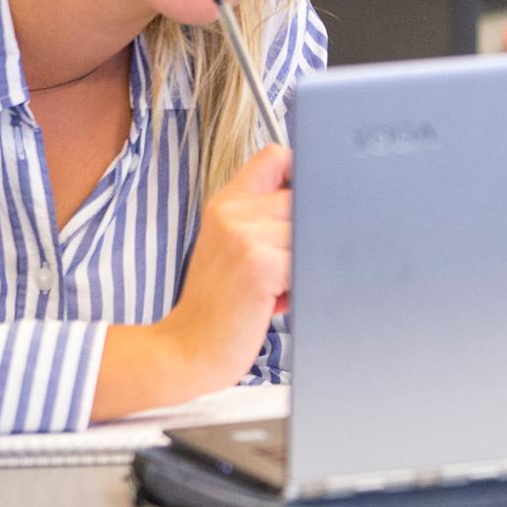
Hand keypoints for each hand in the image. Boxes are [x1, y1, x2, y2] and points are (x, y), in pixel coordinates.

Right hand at [160, 143, 293, 382]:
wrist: (186, 350)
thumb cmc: (219, 305)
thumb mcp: (232, 249)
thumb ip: (264, 219)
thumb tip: (319, 203)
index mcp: (227, 203)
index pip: (276, 156)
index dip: (300, 174)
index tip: (302, 207)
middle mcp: (233, 212)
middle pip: (303, 199)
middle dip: (306, 236)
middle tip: (280, 271)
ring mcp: (245, 236)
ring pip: (309, 232)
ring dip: (303, 265)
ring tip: (274, 289)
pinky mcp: (259, 264)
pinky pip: (306, 263)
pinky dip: (299, 286)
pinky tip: (273, 303)